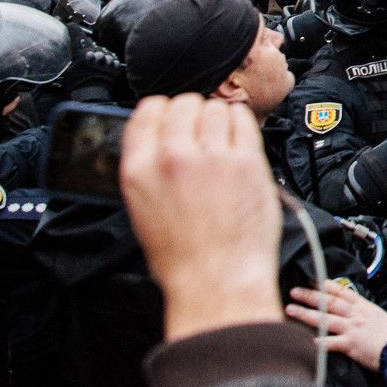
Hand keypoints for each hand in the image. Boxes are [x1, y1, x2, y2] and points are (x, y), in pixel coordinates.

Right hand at [120, 96, 282, 342]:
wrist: (217, 283)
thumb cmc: (183, 259)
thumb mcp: (144, 211)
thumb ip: (150, 170)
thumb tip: (160, 142)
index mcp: (139, 171)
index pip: (147, 110)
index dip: (163, 110)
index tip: (172, 117)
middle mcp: (172, 157)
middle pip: (184, 103)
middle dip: (193, 114)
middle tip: (201, 134)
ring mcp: (212, 156)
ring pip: (216, 108)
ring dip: (219, 120)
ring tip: (222, 144)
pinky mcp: (246, 161)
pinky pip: (243, 119)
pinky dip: (242, 124)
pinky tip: (239, 142)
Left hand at [286, 283, 386, 371]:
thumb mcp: (382, 318)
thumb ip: (367, 315)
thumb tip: (359, 316)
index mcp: (365, 308)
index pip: (344, 293)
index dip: (329, 286)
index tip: (316, 280)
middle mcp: (357, 315)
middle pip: (330, 302)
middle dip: (310, 295)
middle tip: (295, 291)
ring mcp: (352, 328)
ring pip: (325, 318)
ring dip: (306, 313)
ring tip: (291, 309)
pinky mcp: (351, 344)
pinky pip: (330, 342)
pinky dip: (318, 341)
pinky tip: (305, 340)